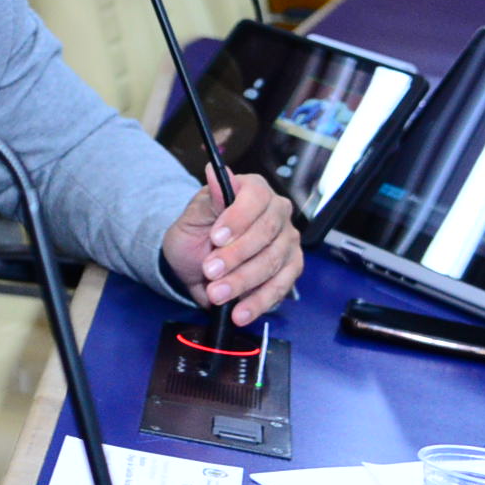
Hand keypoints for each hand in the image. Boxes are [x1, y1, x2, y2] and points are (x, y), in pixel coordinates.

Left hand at [159, 171, 301, 324]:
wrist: (197, 265)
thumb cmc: (197, 235)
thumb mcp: (193, 216)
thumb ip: (208, 198)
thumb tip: (214, 171)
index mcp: (254, 190)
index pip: (255, 198)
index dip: (237, 218)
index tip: (215, 238)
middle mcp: (277, 213)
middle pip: (266, 233)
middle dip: (235, 256)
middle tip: (209, 271)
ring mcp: (287, 241)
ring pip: (272, 263)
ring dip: (242, 282)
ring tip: (217, 295)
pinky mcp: (290, 268)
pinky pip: (280, 287)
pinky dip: (258, 302)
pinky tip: (240, 312)